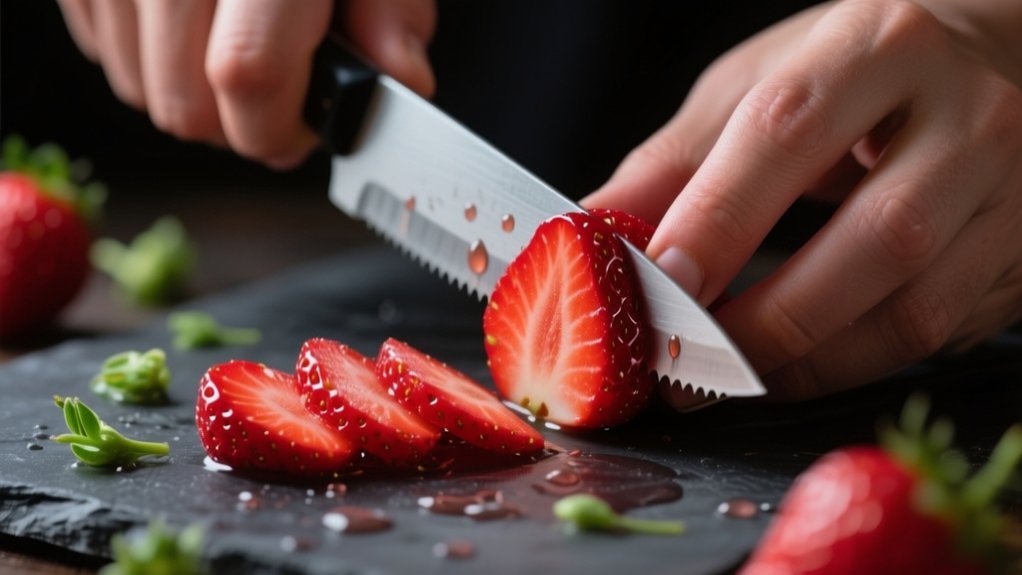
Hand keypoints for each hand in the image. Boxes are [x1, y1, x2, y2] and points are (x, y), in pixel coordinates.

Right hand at [57, 0, 435, 167]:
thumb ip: (391, 9)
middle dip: (240, 126)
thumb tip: (402, 78)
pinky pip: (103, 50)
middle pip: (185, 103)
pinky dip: (149, 57)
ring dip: (195, 96)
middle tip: (277, 93)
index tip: (305, 129)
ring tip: (234, 46)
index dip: (280, 128)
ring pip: (139, 89)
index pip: (249, 73)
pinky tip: (189, 22)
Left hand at [584, 0, 1021, 398]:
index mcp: (880, 46)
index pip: (790, 132)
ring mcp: (1009, 192)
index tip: (658, 285)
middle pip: (877, 238)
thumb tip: (588, 233)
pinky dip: (842, 368)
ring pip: (914, 307)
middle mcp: (967, 115)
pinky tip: (783, 369)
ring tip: (718, 381)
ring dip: (802, 364)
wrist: (1000, 62)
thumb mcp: (760, 85)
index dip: (719, 218)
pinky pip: (931, 336)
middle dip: (765, 321)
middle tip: (679, 367)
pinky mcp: (1016, 257)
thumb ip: (677, 161)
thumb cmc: (857, 74)